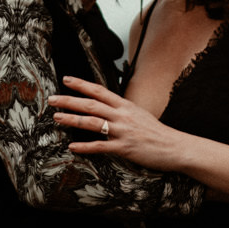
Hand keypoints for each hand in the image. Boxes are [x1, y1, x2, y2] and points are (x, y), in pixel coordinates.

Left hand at [51, 78, 182, 168]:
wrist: (175, 146)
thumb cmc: (157, 132)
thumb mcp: (139, 114)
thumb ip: (122, 111)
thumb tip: (107, 108)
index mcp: (125, 105)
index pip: (99, 90)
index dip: (82, 84)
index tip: (66, 80)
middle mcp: (122, 115)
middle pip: (91, 104)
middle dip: (69, 101)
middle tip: (52, 99)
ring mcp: (123, 131)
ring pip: (92, 123)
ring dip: (72, 119)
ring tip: (57, 118)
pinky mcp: (124, 148)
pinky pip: (100, 146)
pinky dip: (85, 146)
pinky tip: (73, 146)